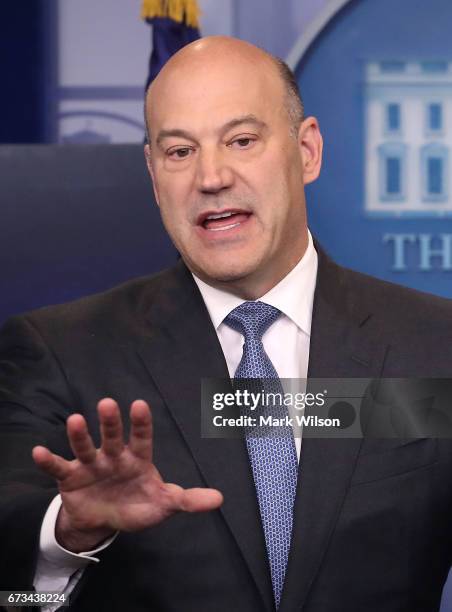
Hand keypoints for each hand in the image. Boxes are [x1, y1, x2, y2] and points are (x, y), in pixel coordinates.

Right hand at [32, 398, 222, 551]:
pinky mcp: (70, 477)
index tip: (140, 404)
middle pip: (112, 436)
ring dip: (79, 435)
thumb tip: (220, 499)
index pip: (141, 437)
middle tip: (108, 404)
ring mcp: (91, 464)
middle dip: (111, 422)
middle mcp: (113, 456)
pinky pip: (58, 467)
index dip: (141, 423)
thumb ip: (188, 499)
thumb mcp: (163, 503)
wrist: (104, 520)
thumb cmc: (136, 504)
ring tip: (74, 420)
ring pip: (85, 446)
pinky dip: (48, 460)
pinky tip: (38, 452)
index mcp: (137, 458)